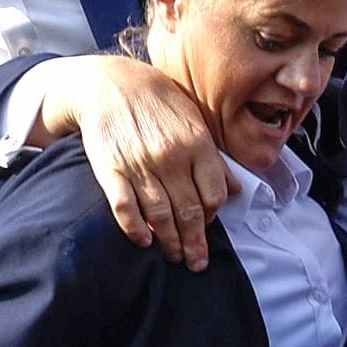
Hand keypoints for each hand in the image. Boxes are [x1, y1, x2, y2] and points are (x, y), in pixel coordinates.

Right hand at [38, 55, 238, 270]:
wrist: (112, 84)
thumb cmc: (161, 103)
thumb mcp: (196, 123)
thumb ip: (215, 160)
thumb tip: (236, 190)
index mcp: (198, 145)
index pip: (213, 194)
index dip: (214, 216)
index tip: (209, 227)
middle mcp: (171, 158)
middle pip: (189, 211)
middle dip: (195, 242)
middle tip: (197, 263)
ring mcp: (140, 165)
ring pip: (160, 215)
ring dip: (169, 242)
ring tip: (176, 258)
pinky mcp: (110, 169)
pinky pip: (125, 207)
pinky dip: (135, 228)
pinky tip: (144, 241)